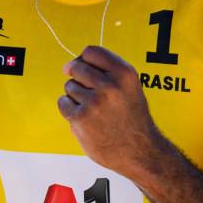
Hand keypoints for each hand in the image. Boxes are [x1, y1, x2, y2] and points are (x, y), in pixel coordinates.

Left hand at [58, 46, 160, 178]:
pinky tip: (84, 118)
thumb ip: (108, 72)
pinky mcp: (81, 118)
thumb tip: (74, 63)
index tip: (81, 66)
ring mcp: (94, 102)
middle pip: (77, 67)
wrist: (139, 151)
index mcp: (124, 73)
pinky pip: (63, 103)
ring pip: (69, 86)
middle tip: (87, 91)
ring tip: (93, 109)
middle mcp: (110, 85)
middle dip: (77, 76)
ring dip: (76, 96)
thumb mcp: (130, 87)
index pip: (92, 51)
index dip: (84, 58)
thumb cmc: (132, 118)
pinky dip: (69, 110)